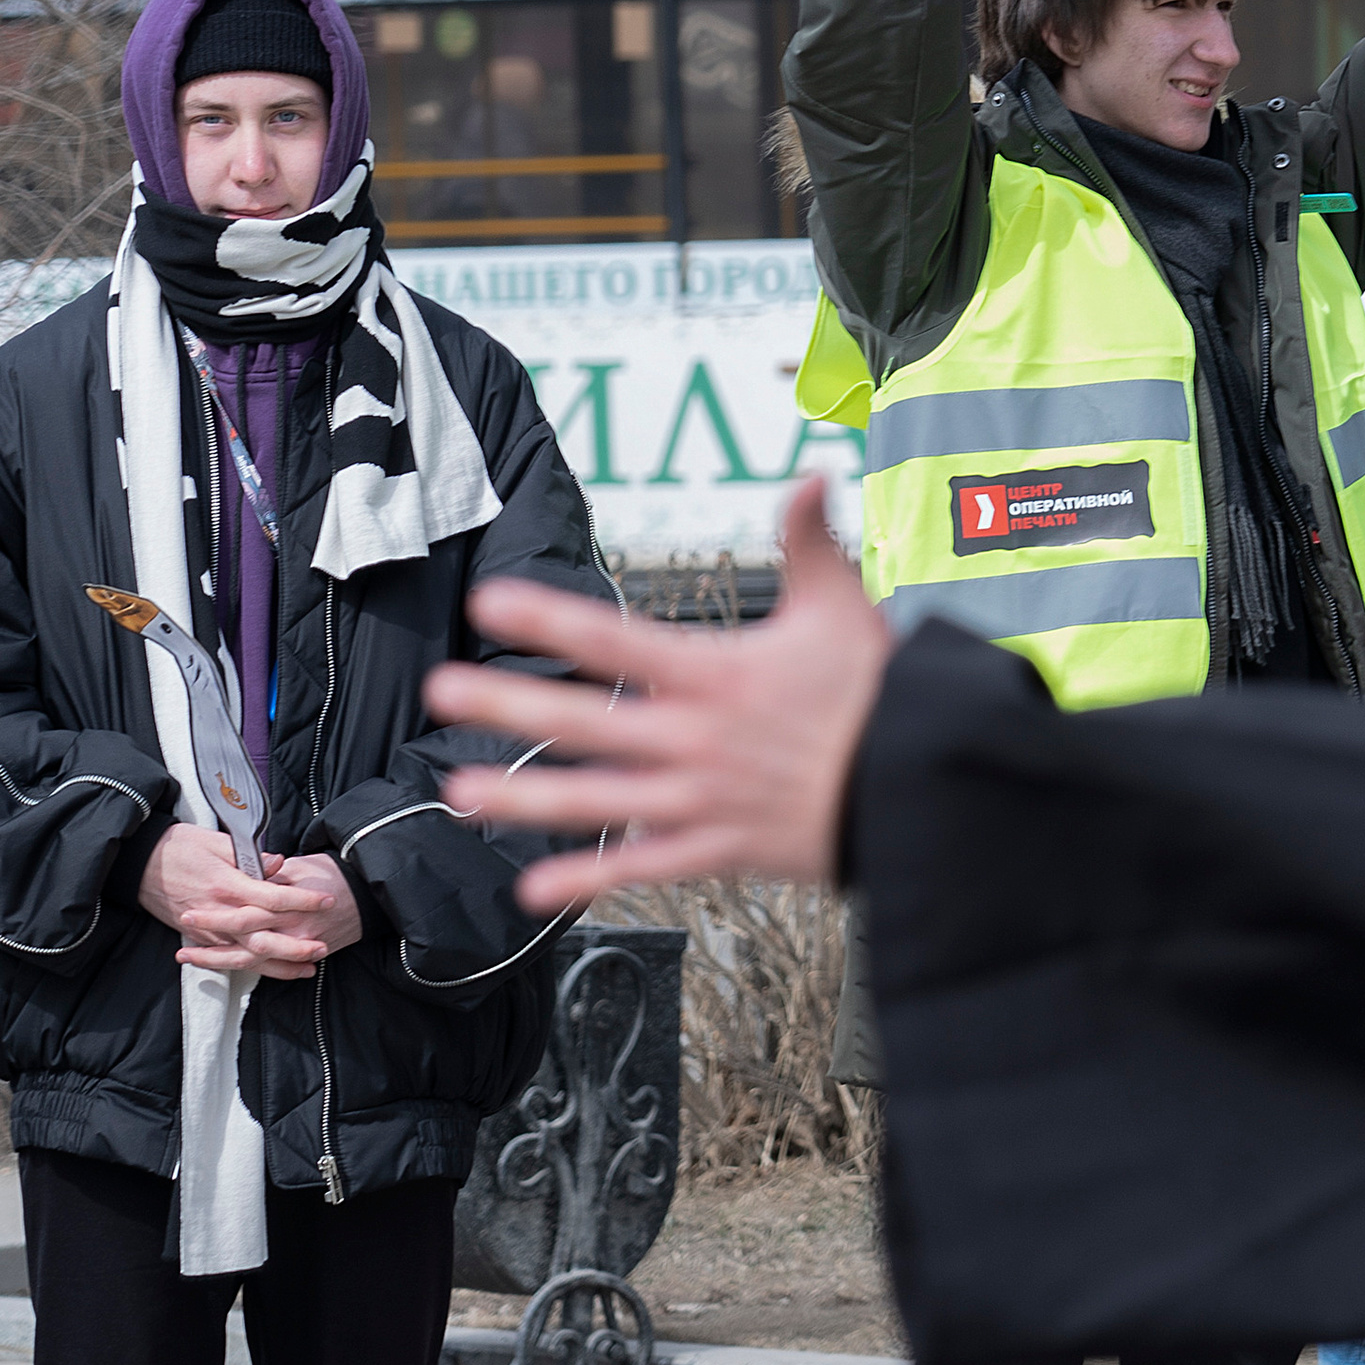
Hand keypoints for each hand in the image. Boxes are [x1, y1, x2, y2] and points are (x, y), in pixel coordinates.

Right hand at [139, 823, 359, 976]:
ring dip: (279, 965)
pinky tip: (273, 971)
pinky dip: (253, 968)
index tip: (327, 900)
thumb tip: (280, 863)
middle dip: (295, 945)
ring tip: (307, 969)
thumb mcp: (216, 841)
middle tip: (323, 947)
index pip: (273, 897)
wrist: (137, 864)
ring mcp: (207, 930)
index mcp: (226, 883)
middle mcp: (219, 912)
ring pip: (248, 955)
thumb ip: (250, 855)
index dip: (302, 900)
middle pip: (263, 936)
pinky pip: (229, 959)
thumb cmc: (178, 845)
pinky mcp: (198, 938)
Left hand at [425, 482, 892, 908]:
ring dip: (522, 798)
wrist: (922, 786)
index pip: (614, 640)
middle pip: (583, 721)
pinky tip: (533, 887)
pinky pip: (642, 867)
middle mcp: (693, 739)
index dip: (548, 619)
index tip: (491, 602)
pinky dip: (587, 880)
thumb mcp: (843, 608)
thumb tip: (808, 477)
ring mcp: (700, 800)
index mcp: (714, 675)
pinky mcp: (719, 850)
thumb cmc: (882, 696)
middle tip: (442, 691)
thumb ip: (811, 543)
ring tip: (460, 794)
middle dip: (506, 706)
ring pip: (594, 801)